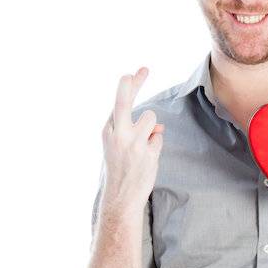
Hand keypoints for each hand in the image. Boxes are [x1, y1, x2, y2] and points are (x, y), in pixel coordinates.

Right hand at [101, 66, 164, 216]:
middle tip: (143, 69)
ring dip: (152, 128)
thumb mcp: (118, 147)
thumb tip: (158, 125)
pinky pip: (158, 138)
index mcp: (108, 130)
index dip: (130, 84)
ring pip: (151, 118)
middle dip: (131, 84)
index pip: (119, 101)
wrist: (120, 198)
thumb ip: (134, 130)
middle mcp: (118, 134)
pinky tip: (146, 159)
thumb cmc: (120, 170)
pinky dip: (155, 145)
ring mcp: (133, 143)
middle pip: (124, 101)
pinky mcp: (148, 153)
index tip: (137, 72)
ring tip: (143, 146)